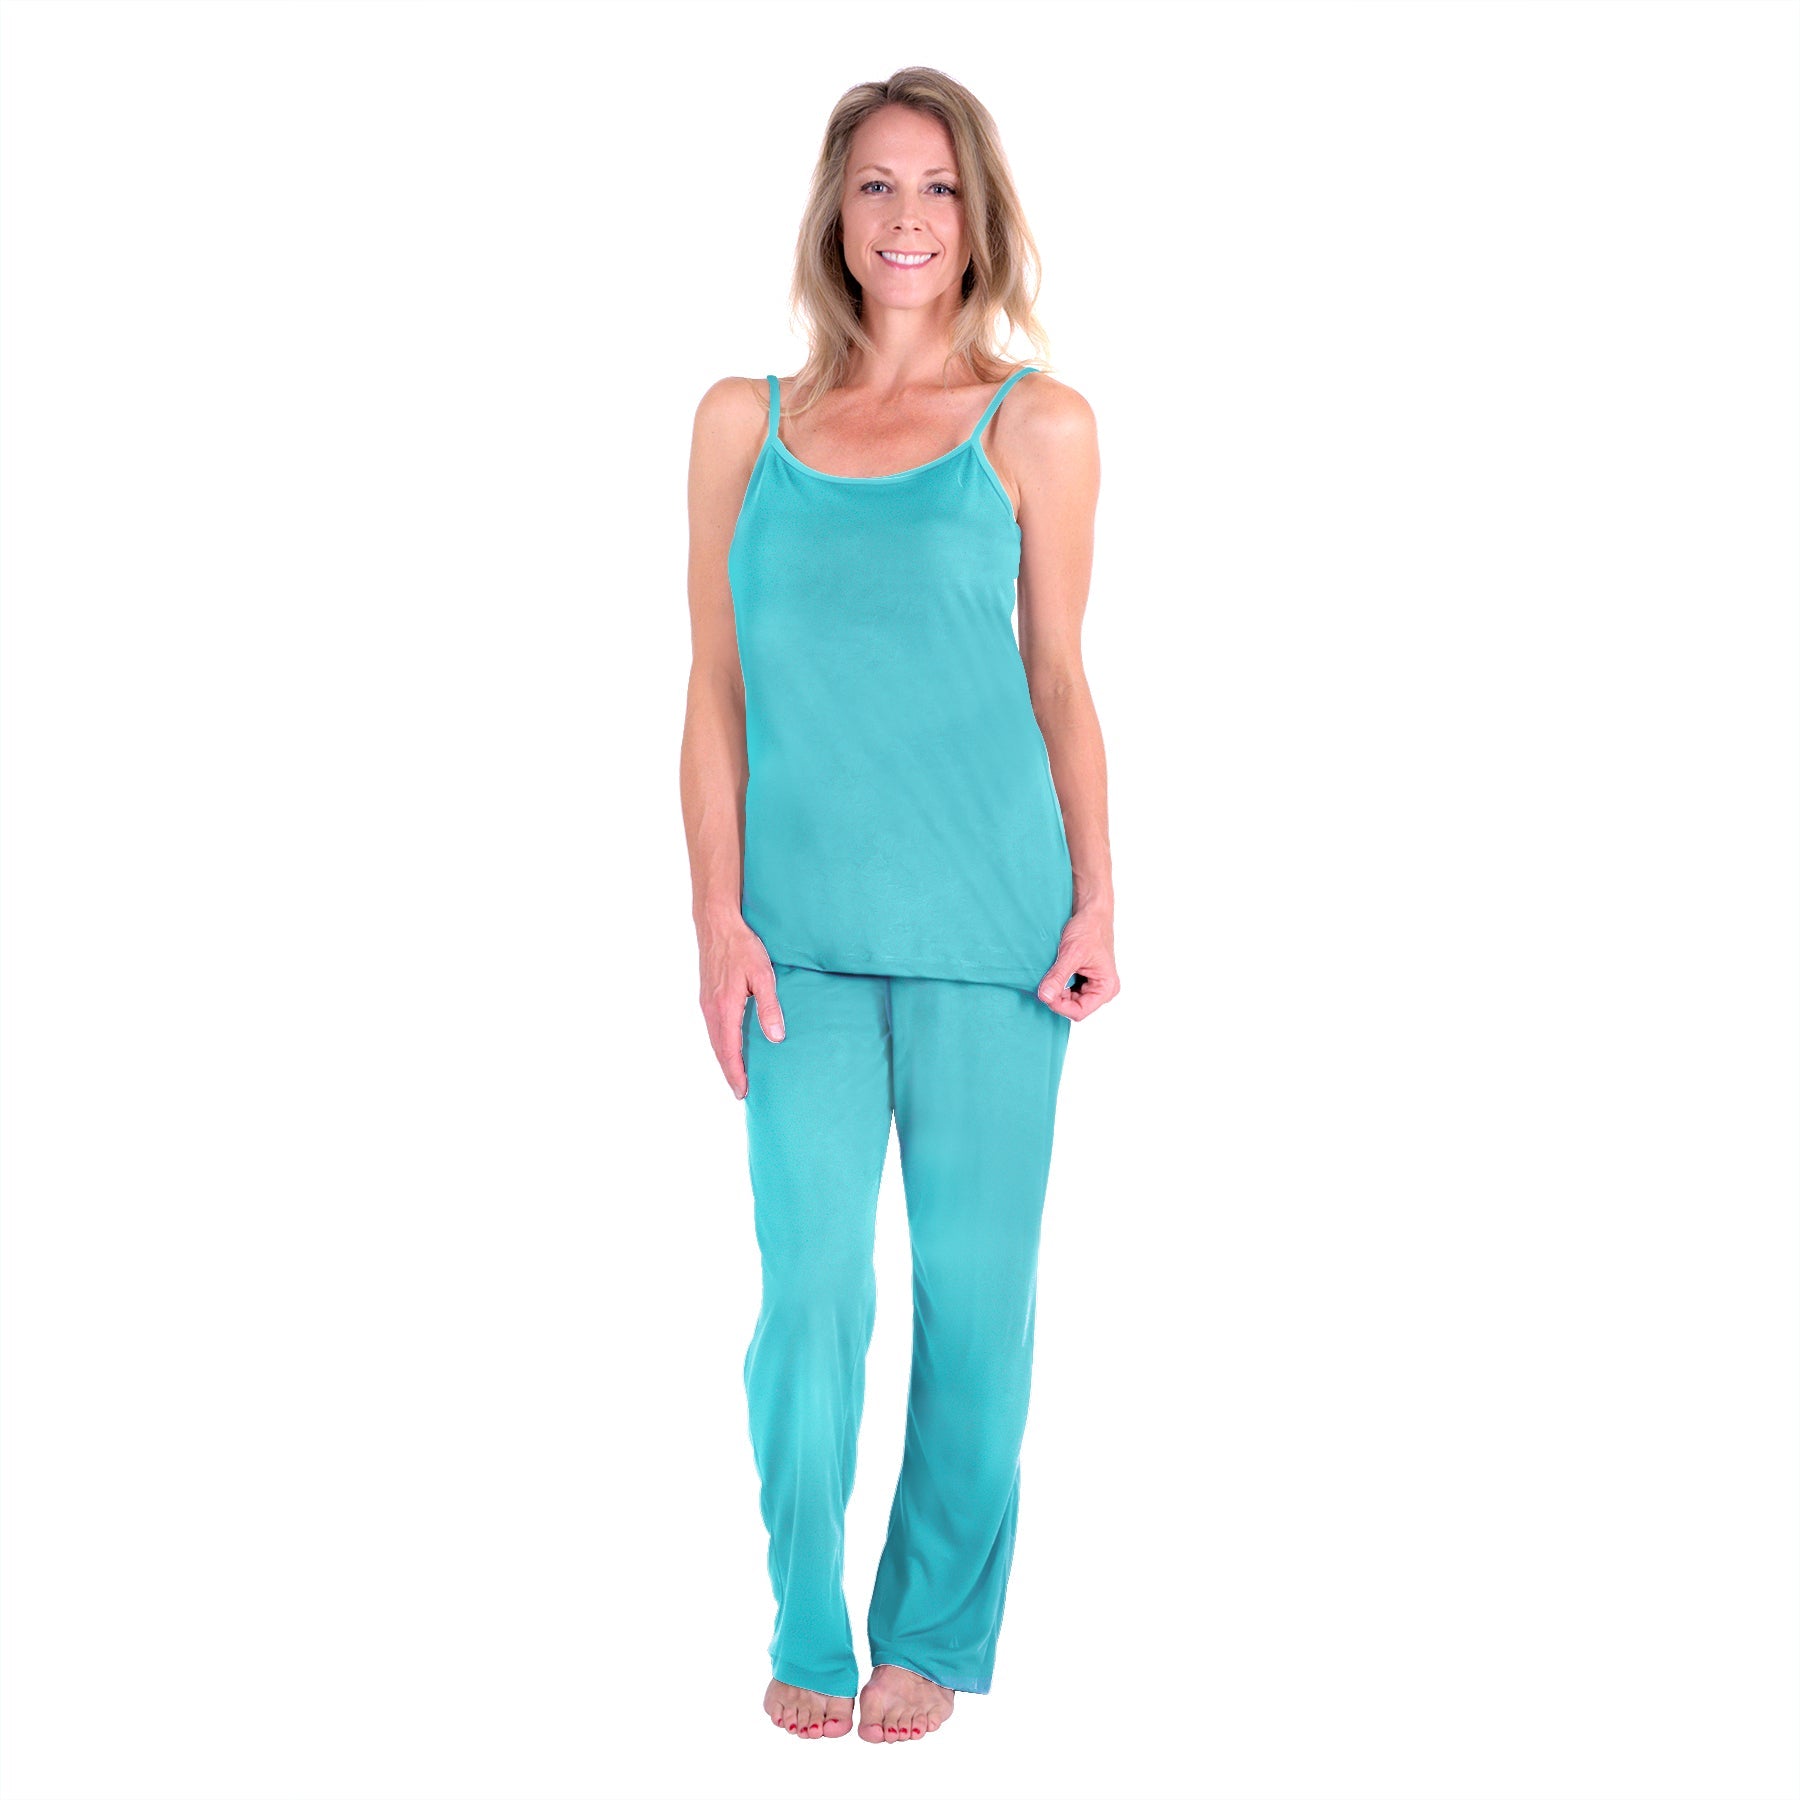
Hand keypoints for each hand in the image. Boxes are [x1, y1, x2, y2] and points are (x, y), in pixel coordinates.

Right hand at [696, 913, 784, 1099]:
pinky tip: (728, 1045)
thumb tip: (776, 1037)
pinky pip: (712, 1027)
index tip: (742, 1091)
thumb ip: (769, 1007)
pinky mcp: (706, 996)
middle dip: (729, 1072)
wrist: (717, 924)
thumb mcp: (763, 975)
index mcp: (725, 1007)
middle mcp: (711, 1008)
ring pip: (713, 1039)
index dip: (736, 1073)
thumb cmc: (742, 947)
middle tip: (740, 1091)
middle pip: (718, 1049)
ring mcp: (706, 1002)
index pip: (729, 1050)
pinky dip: (720, 1043)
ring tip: (736, 1074)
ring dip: (724, 1059)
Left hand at [1036, 905, 1118, 1020]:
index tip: (1044, 992)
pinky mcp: (1085, 980)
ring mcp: (1094, 985)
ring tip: (1053, 972)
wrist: (1091, 913)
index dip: (1060, 1006)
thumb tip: (1045, 997)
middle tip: (1046, 980)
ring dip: (1057, 990)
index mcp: (1106, 988)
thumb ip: (1058, 976)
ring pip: (1070, 1000)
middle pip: (1074, 1007)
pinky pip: (1069, 991)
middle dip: (1058, 997)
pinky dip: (1059, 984)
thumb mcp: (1071, 953)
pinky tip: (1055, 972)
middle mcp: (1103, 990)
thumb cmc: (1088, 929)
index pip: (1079, 1012)